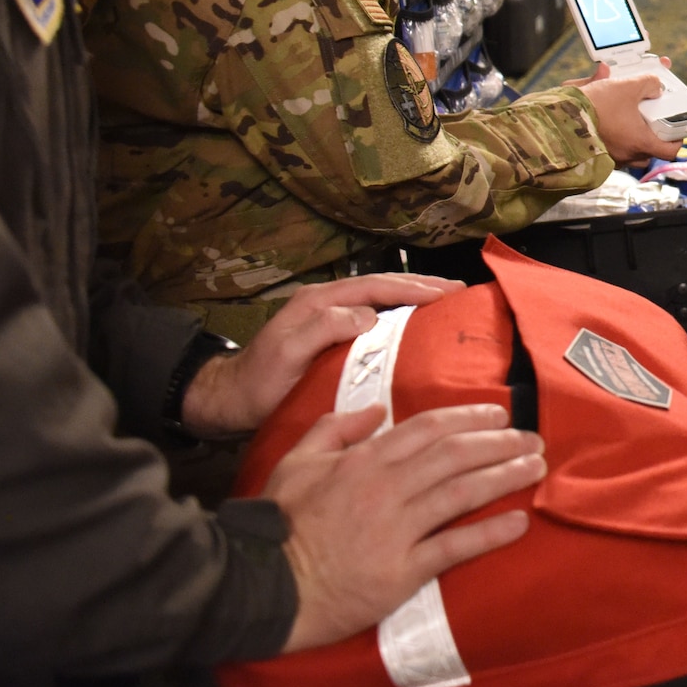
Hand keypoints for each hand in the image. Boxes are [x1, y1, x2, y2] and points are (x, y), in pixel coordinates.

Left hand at [179, 275, 462, 437]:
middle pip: (381, 285)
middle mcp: (325, 302)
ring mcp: (327, 316)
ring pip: (379, 298)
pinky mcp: (330, 333)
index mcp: (318, 302)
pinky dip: (400, 313)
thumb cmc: (257, 384)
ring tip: (446, 302)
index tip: (447, 293)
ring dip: (413, 296)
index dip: (412, 287)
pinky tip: (417, 324)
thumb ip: (323, 329)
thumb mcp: (286, 356)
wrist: (228, 400)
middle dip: (421, 286)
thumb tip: (369, 314)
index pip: (374, 287)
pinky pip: (373, 314)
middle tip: (458, 292)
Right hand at [267, 402, 544, 652]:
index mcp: (364, 460)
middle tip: (533, 438)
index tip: (500, 415)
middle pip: (456, 455)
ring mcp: (396, 530)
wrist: (262, 586)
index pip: (429, 428)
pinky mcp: (401, 571)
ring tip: (536, 467)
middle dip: (500, 444)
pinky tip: (519, 522)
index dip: (469, 418)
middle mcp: (386, 488)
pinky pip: (454, 547)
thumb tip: (374, 410)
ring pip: (462, 493)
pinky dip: (489, 533)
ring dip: (505, 477)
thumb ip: (335, 428)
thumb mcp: (296, 462)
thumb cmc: (278, 524)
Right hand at [571, 61, 683, 164]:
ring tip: (629, 118)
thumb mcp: (626, 87)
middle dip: (652, 136)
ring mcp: (611, 157)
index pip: (669, 151)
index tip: (677, 129)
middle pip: (649, 150)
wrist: (560, 117)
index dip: (677, 140)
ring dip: (633, 137)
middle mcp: (627, 155)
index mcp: (640, 143)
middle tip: (651, 120)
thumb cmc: (595, 107)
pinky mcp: (596, 153)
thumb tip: (655, 86)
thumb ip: (647, 84)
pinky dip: (615, 136)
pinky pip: (612, 148)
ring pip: (630, 150)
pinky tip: (609, 120)